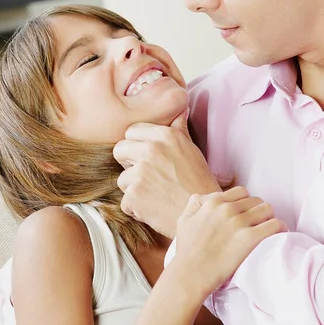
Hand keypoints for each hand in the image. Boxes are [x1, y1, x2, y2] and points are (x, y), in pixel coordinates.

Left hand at [113, 111, 220, 238]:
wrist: (203, 215)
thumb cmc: (199, 183)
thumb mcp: (191, 150)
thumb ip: (178, 129)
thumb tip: (180, 109)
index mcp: (165, 136)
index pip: (132, 131)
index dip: (137, 144)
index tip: (146, 157)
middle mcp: (151, 150)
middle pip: (120, 149)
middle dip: (128, 163)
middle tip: (147, 176)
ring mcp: (140, 172)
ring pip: (122, 178)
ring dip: (134, 188)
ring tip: (155, 194)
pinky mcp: (134, 194)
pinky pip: (125, 201)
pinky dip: (136, 208)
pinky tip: (154, 208)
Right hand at [173, 187, 287, 299]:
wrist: (190, 275)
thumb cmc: (186, 251)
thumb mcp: (184, 219)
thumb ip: (195, 203)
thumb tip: (207, 198)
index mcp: (212, 202)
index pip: (241, 192)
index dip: (246, 202)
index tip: (247, 213)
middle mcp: (227, 209)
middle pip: (255, 200)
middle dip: (258, 210)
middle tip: (259, 223)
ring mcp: (238, 223)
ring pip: (267, 209)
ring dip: (269, 217)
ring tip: (269, 228)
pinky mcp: (249, 239)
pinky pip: (274, 225)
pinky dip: (280, 227)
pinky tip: (280, 233)